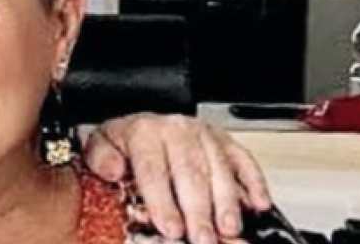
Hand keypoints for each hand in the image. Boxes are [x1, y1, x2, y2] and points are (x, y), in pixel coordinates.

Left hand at [83, 114, 270, 243]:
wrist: (140, 127)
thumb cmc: (124, 145)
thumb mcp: (100, 147)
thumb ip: (101, 158)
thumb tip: (113, 169)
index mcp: (143, 132)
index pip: (154, 170)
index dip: (163, 202)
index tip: (170, 228)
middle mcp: (176, 130)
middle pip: (191, 172)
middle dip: (198, 210)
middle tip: (201, 238)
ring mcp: (204, 135)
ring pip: (220, 168)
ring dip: (227, 201)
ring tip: (228, 229)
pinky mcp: (226, 141)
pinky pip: (244, 160)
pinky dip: (254, 183)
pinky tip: (258, 204)